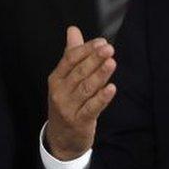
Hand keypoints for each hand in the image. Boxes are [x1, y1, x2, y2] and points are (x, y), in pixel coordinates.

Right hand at [45, 26, 116, 160]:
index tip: (102, 42)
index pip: (70, 59)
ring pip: (86, 88)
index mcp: (56, 78)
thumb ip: (71, 54)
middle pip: (79, 72)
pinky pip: (92, 108)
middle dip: (95, 59)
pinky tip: (111, 88)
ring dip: (100, 75)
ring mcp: (69, 107)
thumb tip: (73, 29)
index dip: (86, 49)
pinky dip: (102, 98)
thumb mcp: (65, 79)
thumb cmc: (66, 102)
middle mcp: (60, 92)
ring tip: (112, 63)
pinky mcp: (80, 121)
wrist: (61, 139)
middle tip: (109, 49)